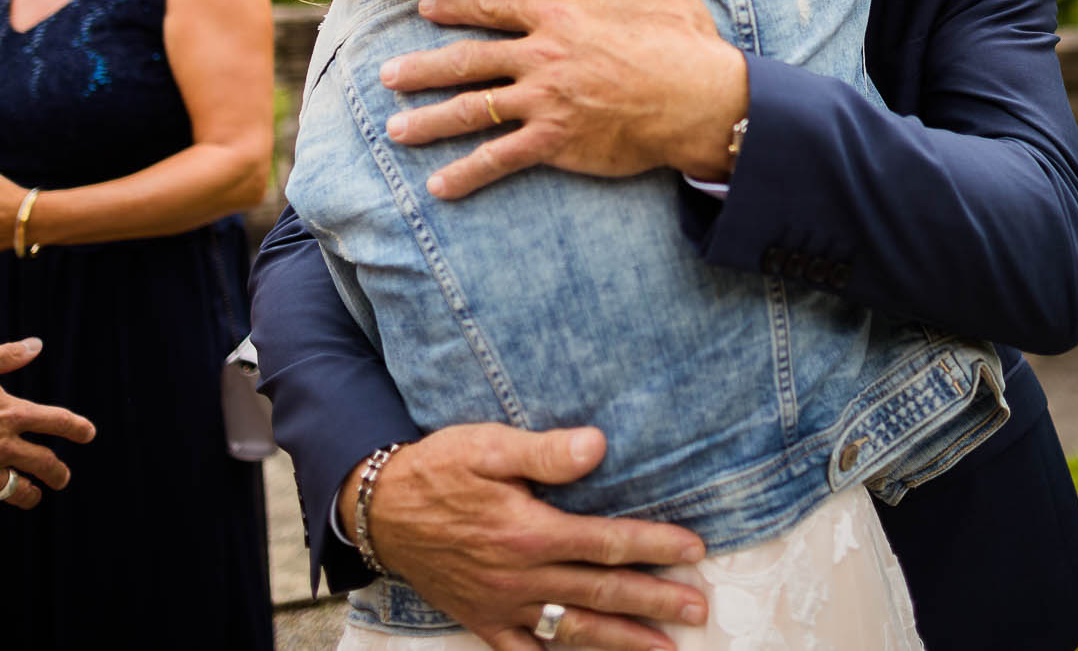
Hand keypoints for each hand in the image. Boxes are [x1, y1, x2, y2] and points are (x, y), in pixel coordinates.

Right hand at [0, 337, 95, 531]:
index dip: (77, 428)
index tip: (88, 434)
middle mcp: (3, 448)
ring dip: (28, 496)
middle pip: (46, 465)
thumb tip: (36, 344)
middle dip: (58, 474)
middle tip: (61, 478)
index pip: (57, 421)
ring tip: (31, 496)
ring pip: (19, 493)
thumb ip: (6, 356)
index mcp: (11, 415)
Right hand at [347, 423, 706, 650]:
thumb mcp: (489, 446)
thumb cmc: (439, 469)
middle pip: (602, 593)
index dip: (653, 546)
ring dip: (623, 641)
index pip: (606, 543)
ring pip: (574, 629)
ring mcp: (503, 604)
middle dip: (654, 602)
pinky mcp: (482, 619)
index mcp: (529, 532)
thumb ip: (546, 452)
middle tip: (698, 609)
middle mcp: (521, 576)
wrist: (379, 510)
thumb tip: (599, 446)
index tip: (694, 550)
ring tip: (665, 649)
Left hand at [381, 0, 747, 197]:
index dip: (456, 6)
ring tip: (395, 129)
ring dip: (429, 121)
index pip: (494, 8)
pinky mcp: (556, 142)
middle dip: (422, 68)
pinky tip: (438, 186)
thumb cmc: (682, 36)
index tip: (425, 9)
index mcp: (559, 16)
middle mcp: (541, 58)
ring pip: (473, 110)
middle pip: (467, 61)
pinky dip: (467, 174)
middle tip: (386, 76)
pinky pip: (500, 159)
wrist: (700, 98)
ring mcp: (544, 102)